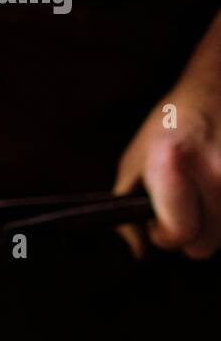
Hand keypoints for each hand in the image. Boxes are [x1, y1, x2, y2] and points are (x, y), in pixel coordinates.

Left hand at [115, 86, 220, 259]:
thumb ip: (128, 211)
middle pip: (205, 245)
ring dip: (214, 222)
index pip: (177, 235)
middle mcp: (216, 172)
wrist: (219, 89)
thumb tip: (140, 250)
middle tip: (185, 202)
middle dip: (190, 231)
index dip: (164, 233)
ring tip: (204, 188)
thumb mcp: (136, 162)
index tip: (160, 221)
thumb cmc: (172, 125)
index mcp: (173, 164)